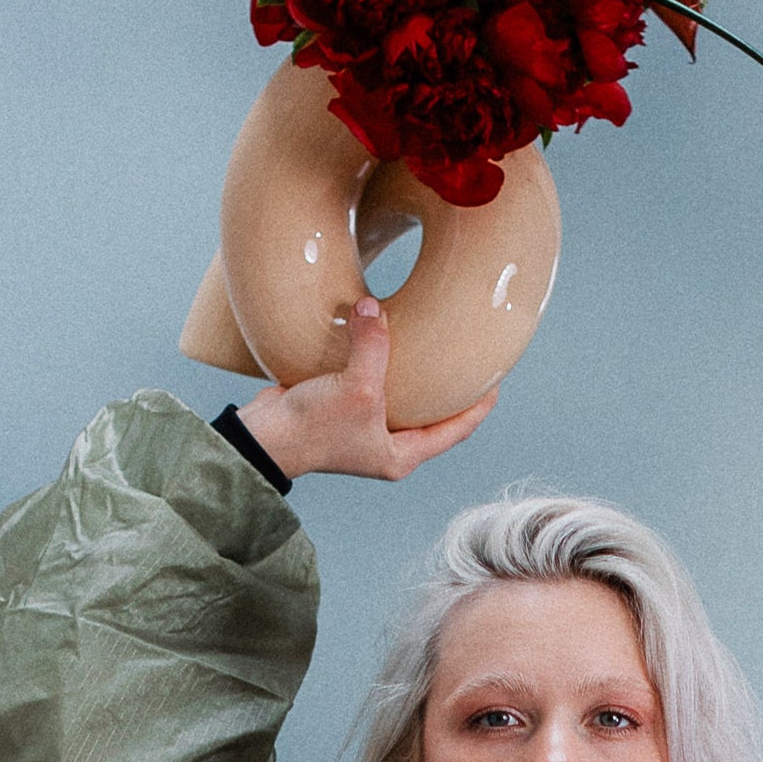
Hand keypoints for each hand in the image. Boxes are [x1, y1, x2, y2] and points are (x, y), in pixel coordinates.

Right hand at [235, 297, 498, 480]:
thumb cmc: (314, 428)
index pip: (458, 430)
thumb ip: (372, 346)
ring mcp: (362, 425)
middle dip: (449, 387)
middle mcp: (386, 444)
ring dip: (412, 370)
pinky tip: (386, 335)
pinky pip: (369, 379)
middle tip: (468, 354)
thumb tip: (374, 306)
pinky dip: (378, 360)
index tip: (500, 378)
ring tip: (432, 340)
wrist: (262, 438)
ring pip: (400, 394)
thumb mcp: (356, 388)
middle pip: (432, 412)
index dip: (481, 405)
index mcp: (402, 455)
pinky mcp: (340, 407)